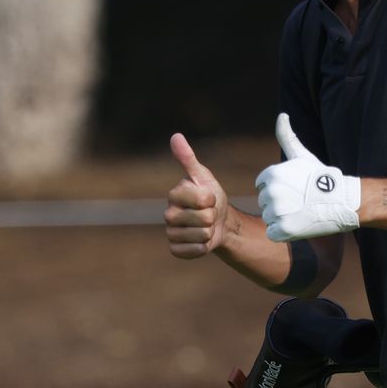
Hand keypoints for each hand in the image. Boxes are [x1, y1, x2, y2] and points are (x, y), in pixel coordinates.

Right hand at [165, 133, 231, 258]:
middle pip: (204, 219)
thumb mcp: (203, 176)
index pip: (203, 199)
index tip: (209, 197)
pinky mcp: (175, 249)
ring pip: (201, 236)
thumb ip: (188, 158)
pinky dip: (203, 247)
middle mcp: (168, 214)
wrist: (218, 222)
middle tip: (208, 213)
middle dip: (213, 217)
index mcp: (175, 194)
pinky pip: (193, 251)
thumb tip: (175, 136)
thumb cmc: (211, 195)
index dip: (212, 200)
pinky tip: (201, 240)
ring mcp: (171, 232)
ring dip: (209, 232)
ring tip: (206, 226)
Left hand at [255, 114, 360, 241]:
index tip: (294, 189)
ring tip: (301, 212)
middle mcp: (271, 192)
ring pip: (269, 218)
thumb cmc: (321, 177)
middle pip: (265, 203)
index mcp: (271, 174)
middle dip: (279, 204)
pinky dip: (283, 232)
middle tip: (299, 202)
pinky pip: (272, 233)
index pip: (262, 187)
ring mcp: (276, 212)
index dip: (277, 189)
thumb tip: (282, 115)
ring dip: (282, 218)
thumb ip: (287, 136)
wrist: (342, 201)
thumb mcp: (302, 155)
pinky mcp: (282, 230)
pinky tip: (298, 224)